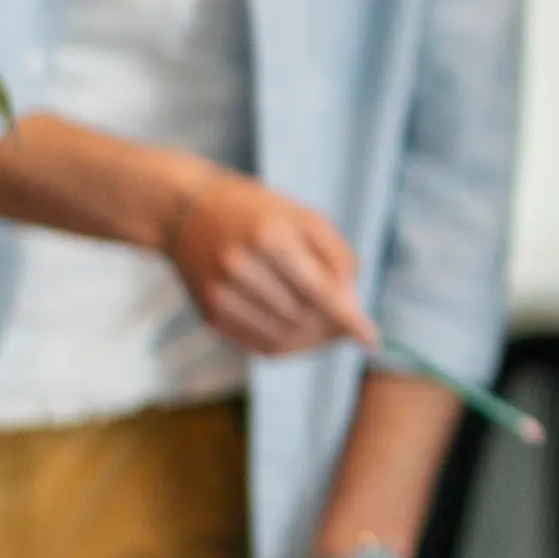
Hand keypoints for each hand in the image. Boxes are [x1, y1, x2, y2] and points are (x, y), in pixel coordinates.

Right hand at [166, 171, 378, 357]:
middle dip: (333, 326)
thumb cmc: (259, 212)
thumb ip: (336, 258)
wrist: (186, 211)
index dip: (348, 318)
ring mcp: (220, 295)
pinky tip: (301, 331)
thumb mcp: (305, 218)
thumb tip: (352, 306)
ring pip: (282, 338)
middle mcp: (241, 268)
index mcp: (269, 237)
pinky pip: (259, 346)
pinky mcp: (209, 315)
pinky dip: (288, 345)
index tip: (372, 339)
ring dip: (313, 340)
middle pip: (303, 318)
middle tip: (350, 322)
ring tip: (326, 325)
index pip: (318, 290)